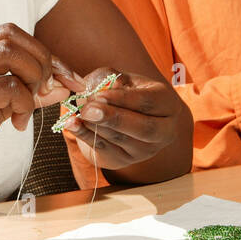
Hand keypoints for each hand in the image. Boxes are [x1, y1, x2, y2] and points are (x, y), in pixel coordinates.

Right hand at [0, 23, 73, 180]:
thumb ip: (19, 94)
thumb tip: (60, 87)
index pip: (10, 33)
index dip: (43, 52)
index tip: (63, 76)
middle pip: (12, 35)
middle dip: (43, 60)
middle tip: (49, 90)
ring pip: (9, 53)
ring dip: (33, 78)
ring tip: (28, 106)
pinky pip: (5, 88)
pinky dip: (22, 104)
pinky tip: (16, 124)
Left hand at [59, 67, 185, 171]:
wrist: (119, 118)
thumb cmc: (123, 94)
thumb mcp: (120, 79)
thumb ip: (111, 78)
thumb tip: (105, 89)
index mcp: (167, 104)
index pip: (148, 102)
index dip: (123, 99)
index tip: (100, 94)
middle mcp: (164, 130)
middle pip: (143, 128)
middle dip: (114, 118)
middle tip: (89, 109)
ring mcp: (146, 150)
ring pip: (122, 140)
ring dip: (97, 126)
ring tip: (78, 114)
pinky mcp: (125, 161)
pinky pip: (105, 149)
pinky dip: (86, 136)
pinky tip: (72, 124)